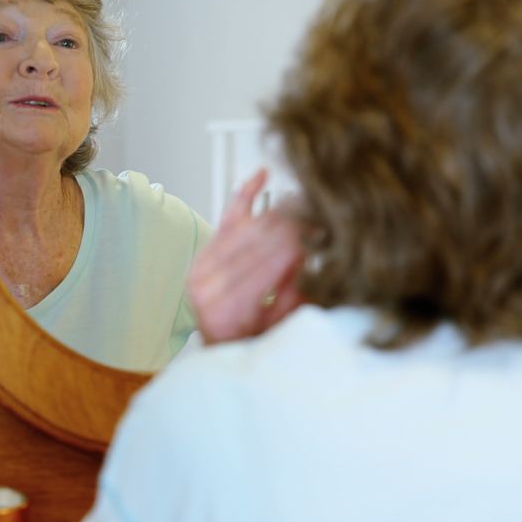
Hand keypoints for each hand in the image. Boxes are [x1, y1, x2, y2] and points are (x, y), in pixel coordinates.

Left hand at [187, 168, 304, 343]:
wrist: (222, 345)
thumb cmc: (255, 339)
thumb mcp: (282, 323)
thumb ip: (294, 292)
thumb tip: (309, 255)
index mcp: (228, 310)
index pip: (267, 264)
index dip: (296, 245)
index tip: (320, 231)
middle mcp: (208, 287)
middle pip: (255, 242)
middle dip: (290, 226)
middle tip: (318, 213)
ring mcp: (201, 267)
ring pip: (244, 228)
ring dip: (276, 214)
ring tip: (303, 203)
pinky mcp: (203, 253)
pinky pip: (227, 219)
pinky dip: (244, 195)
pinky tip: (261, 176)